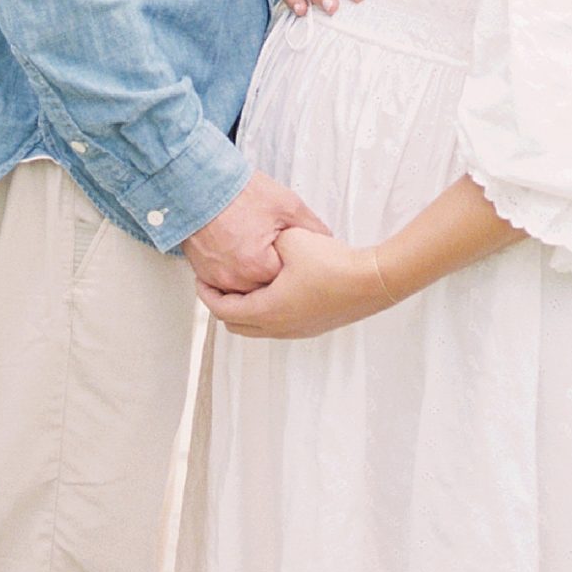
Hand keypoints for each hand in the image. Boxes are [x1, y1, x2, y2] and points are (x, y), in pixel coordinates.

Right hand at [182, 170, 330, 295]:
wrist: (202, 184)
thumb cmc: (239, 192)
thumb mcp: (287, 204)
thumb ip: (312, 227)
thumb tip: (327, 240)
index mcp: (258, 265)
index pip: (287, 284)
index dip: (295, 270)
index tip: (297, 261)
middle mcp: (235, 278)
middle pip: (265, 292)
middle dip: (275, 278)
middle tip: (280, 257)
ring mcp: (217, 278)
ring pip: (245, 292)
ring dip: (255, 280)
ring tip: (261, 257)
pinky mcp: (204, 274)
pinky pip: (225, 286)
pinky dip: (236, 277)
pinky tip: (244, 259)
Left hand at [199, 226, 390, 338]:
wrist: (371, 282)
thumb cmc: (332, 263)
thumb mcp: (291, 240)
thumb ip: (268, 240)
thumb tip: (258, 241)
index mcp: (267, 310)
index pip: (223, 310)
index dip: (207, 294)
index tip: (200, 278)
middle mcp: (278, 327)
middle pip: (236, 324)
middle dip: (223, 303)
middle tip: (219, 282)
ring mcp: (296, 330)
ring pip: (257, 327)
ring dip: (246, 307)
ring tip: (246, 282)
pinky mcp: (312, 327)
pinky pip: (276, 324)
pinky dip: (265, 309)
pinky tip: (276, 285)